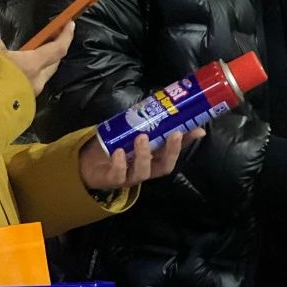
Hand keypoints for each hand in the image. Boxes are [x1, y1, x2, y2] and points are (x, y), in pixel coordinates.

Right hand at [0, 22, 74, 96]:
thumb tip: (0, 48)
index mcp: (32, 65)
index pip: (58, 49)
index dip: (66, 35)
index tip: (70, 24)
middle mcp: (37, 81)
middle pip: (53, 64)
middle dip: (54, 51)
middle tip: (49, 40)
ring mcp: (30, 96)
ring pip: (41, 77)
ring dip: (39, 66)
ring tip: (28, 58)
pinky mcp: (22, 106)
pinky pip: (29, 87)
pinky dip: (27, 78)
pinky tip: (15, 75)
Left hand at [79, 129, 204, 191]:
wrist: (88, 162)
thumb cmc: (115, 146)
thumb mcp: (131, 131)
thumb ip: (148, 122)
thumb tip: (168, 106)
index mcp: (153, 158)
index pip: (175, 151)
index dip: (187, 143)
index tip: (198, 129)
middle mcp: (146, 169)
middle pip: (164, 166)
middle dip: (171, 151)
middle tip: (175, 133)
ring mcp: (129, 176)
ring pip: (143, 172)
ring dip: (144, 155)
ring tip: (141, 137)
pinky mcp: (112, 179)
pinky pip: (119, 175)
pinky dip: (120, 163)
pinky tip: (119, 152)